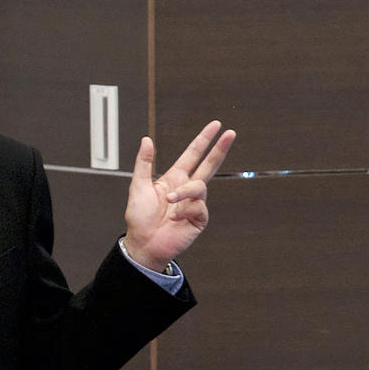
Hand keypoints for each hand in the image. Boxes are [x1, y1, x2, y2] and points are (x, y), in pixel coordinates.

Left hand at [123, 121, 235, 271]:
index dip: (203, 140)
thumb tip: (146, 140)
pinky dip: (184, 210)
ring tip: (169, 201)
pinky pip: (198, 207)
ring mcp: (194, 204)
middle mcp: (186, 189)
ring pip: (199, 187)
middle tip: (231, 133)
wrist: (143, 243)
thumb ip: (143, 163)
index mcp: (174, 178)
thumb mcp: (138, 186)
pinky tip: (174, 218)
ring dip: (184, 192)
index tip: (215, 125)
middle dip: (219, 149)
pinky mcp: (198, 219)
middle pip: (209, 165)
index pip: (193, 155)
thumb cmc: (139, 218)